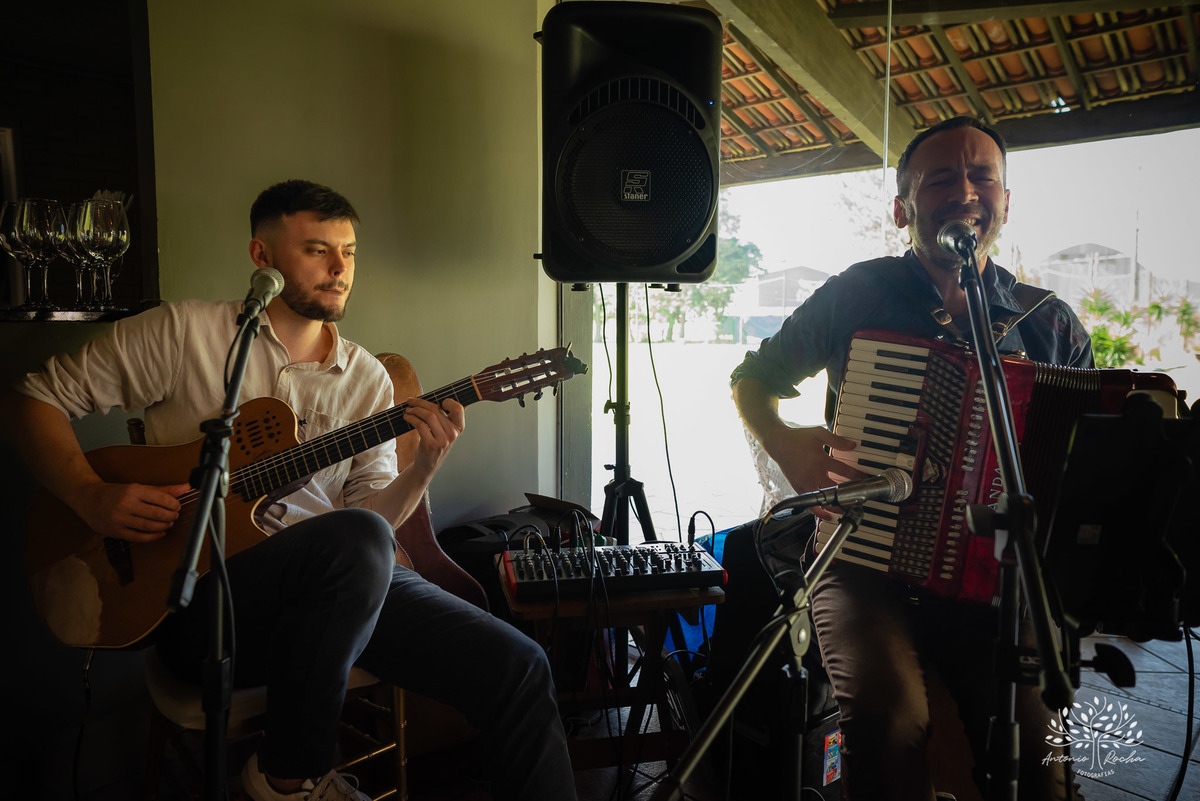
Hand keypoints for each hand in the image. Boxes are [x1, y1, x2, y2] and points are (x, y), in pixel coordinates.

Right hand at [71, 481, 190, 541]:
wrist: (88, 498)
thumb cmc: (116, 492)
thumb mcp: (139, 487)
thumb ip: (163, 489)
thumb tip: (186, 487)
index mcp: (133, 491)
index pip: (162, 499)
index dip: (174, 504)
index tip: (177, 506)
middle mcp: (125, 505)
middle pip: (157, 515)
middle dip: (171, 516)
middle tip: (174, 515)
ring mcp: (119, 519)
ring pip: (149, 527)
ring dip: (163, 526)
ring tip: (167, 523)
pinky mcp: (115, 531)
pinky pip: (139, 537)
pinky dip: (153, 537)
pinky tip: (159, 533)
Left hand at [403, 396, 464, 476]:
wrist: (427, 465)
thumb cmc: (435, 444)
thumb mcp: (446, 432)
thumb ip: (448, 417)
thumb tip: (450, 400)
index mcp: (459, 428)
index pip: (458, 408)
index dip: (448, 401)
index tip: (437, 401)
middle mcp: (453, 434)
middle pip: (436, 409)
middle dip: (420, 403)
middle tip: (411, 402)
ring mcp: (443, 440)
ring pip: (428, 416)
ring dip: (414, 410)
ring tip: (408, 410)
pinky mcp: (431, 445)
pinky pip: (420, 424)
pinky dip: (411, 418)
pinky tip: (407, 418)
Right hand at [762, 425, 865, 521]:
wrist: (778, 443)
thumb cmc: (799, 438)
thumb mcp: (819, 433)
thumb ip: (836, 440)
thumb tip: (853, 446)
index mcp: (820, 460)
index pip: (844, 471)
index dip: (857, 476)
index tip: (865, 479)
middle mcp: (812, 474)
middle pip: (833, 491)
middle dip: (847, 497)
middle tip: (858, 502)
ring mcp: (804, 483)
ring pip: (821, 501)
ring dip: (833, 507)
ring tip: (844, 512)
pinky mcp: (797, 488)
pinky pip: (809, 503)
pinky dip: (818, 510)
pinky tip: (827, 514)